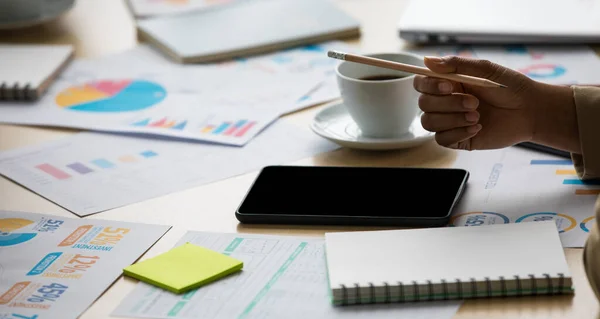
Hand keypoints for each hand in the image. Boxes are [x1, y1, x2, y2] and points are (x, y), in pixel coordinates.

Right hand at [413, 56, 538, 149]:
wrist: (531, 111)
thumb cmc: (511, 87)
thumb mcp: (485, 69)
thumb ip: (456, 64)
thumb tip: (427, 60)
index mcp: (449, 83)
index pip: (421, 84)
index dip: (428, 86)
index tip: (449, 86)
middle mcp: (445, 102)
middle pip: (423, 104)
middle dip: (448, 104)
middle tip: (475, 103)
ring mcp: (450, 121)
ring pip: (428, 123)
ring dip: (452, 119)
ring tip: (477, 116)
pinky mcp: (457, 138)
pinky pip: (442, 139)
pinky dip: (458, 133)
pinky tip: (477, 128)